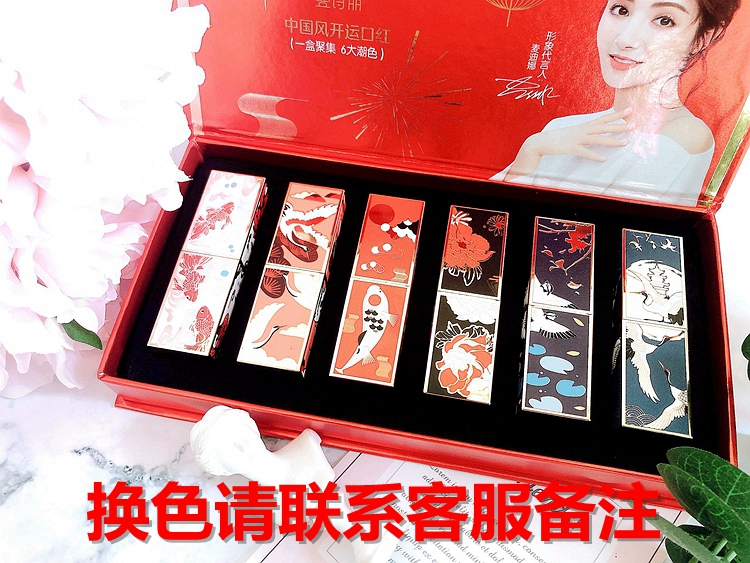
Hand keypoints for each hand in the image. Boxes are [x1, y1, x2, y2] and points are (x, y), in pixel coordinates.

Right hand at [505, 108, 634, 180]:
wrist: (540, 142)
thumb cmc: (556, 139)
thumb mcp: (572, 132)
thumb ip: (583, 132)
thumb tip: (594, 134)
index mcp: (583, 126)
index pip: (603, 118)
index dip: (616, 114)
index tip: (629, 110)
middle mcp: (582, 130)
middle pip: (604, 127)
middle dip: (619, 126)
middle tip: (634, 125)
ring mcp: (576, 139)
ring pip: (598, 139)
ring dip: (612, 140)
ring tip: (625, 142)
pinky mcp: (570, 148)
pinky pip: (585, 152)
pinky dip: (595, 155)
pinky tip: (604, 158)